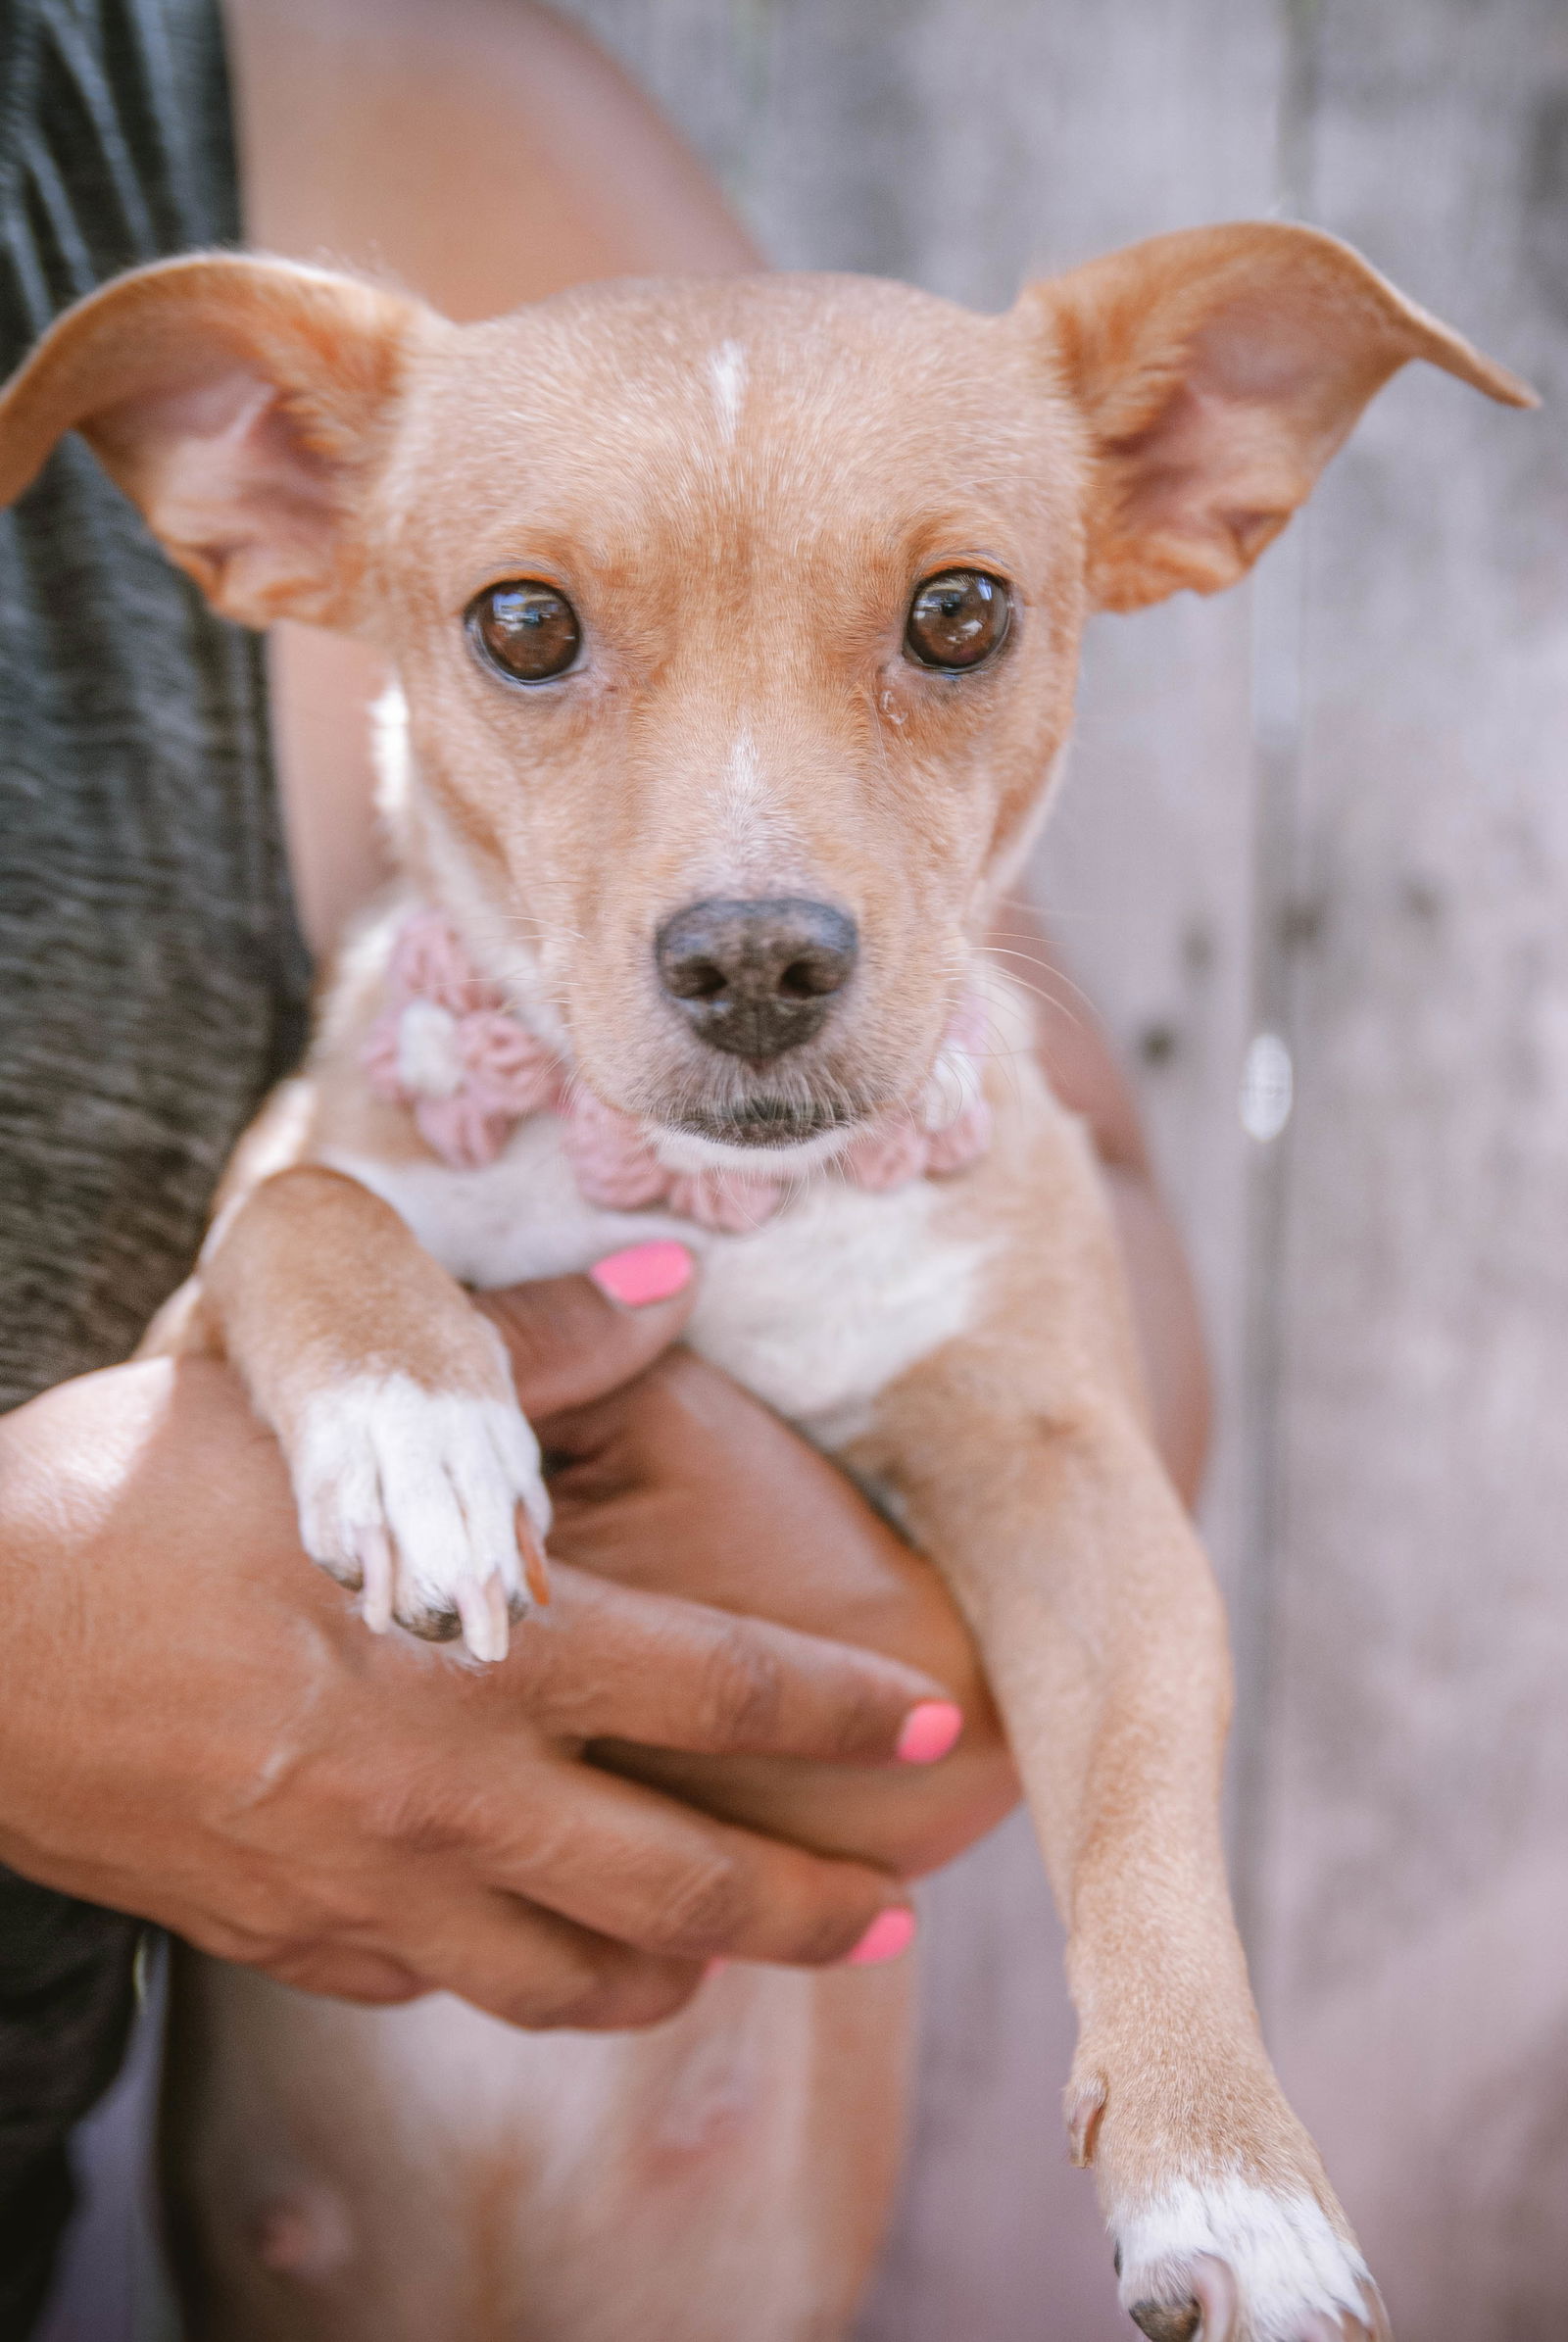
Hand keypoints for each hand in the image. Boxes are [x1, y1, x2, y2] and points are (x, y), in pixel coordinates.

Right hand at [0, 1271, 956, 2032]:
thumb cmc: (130, 1497)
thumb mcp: (327, 1408)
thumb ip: (521, 1354)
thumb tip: (665, 1277)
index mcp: (487, 1651)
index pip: (727, 1693)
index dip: (847, 1718)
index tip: (937, 1735)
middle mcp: (452, 1793)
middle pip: (683, 1885)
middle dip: (805, 1910)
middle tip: (886, 1923)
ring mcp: (367, 1889)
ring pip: (570, 1978)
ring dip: (674, 1976)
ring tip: (726, 1963)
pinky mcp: (286, 1937)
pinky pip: (439, 1987)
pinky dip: (516, 1979)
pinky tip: (535, 1956)